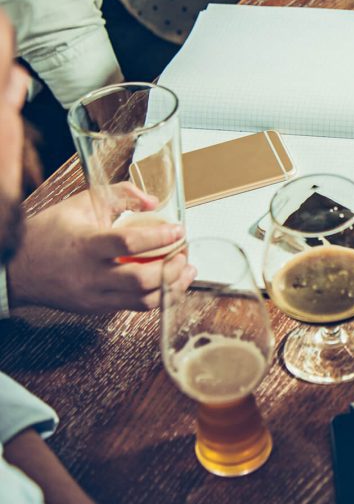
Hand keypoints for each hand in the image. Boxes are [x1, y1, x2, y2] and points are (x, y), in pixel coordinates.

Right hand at [7, 187, 193, 313]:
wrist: (18, 268)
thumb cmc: (49, 234)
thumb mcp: (81, 204)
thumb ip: (120, 195)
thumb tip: (153, 202)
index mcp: (87, 245)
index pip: (129, 243)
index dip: (160, 237)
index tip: (178, 230)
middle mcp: (91, 275)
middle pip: (143, 280)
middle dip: (172, 267)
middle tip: (183, 252)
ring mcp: (95, 296)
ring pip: (144, 300)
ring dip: (173, 286)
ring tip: (185, 269)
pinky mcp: (98, 308)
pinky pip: (136, 308)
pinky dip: (159, 297)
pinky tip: (169, 283)